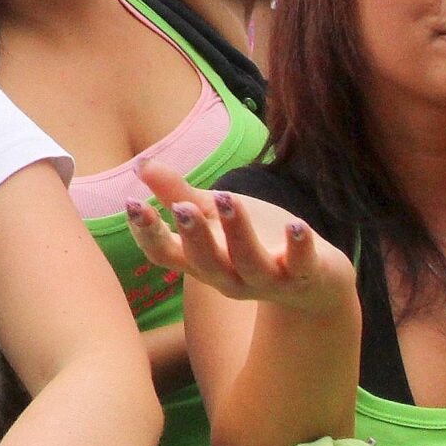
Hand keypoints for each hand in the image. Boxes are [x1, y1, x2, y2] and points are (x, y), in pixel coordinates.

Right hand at [124, 160, 351, 313]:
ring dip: (238, 231)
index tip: (132, 204)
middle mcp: (228, 277)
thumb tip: (141, 164)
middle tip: (182, 207)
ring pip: (248, 262)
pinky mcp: (303, 276)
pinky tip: (295, 225)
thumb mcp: (214, 216)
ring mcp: (266, 280)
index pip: (166, 254)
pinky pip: (300, 265)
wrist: (313, 282)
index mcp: (201, 262)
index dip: (147, 233)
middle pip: (205, 262)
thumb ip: (178, 194)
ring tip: (227, 198)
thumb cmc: (254, 242)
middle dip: (194, 236)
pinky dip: (298, 247)